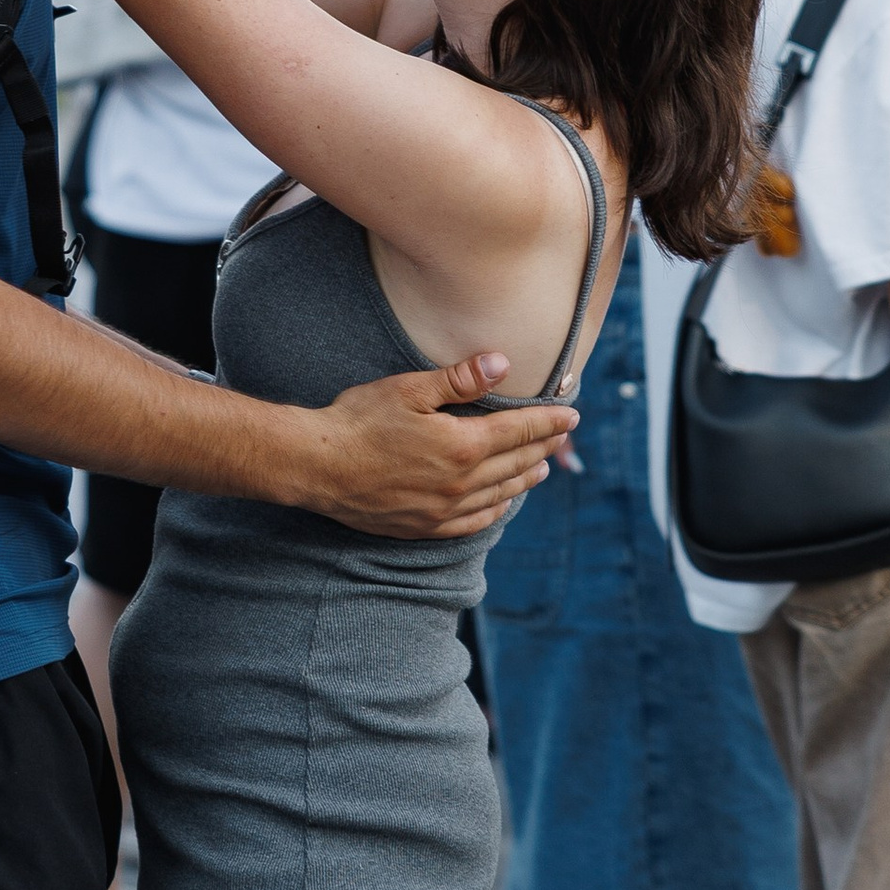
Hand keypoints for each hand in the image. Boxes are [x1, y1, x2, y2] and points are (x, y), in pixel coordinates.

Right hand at [302, 351, 578, 540]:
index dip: (549, 422)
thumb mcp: (409, 389)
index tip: (572, 415)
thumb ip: (458, 379)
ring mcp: (444, 510)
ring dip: (526, 478)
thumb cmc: (360, 420)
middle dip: (544, 447)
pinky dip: (496, 509)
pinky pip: (474, 522)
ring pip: (501, 494)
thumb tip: (501, 363)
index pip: (520, 432)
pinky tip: (501, 503)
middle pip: (516, 463)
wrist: (318, 466)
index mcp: (462, 445)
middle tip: (563, 436)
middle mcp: (461, 483)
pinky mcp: (425, 526)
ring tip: (543, 467)